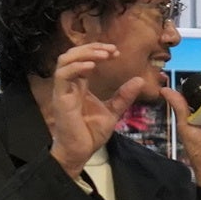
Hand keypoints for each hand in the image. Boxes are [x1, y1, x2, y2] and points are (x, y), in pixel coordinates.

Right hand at [41, 42, 126, 176]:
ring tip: (104, 55)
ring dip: (84, 53)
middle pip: (73, 54)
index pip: (84, 59)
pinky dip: (76, 67)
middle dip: (93, 48)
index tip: (117, 52)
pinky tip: (92, 67)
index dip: (99, 51)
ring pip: (65, 60)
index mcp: (80, 85)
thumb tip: (139, 80)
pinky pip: (62, 76)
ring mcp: (63, 90)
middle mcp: (70, 84)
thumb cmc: (91, 133)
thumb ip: (124, 96)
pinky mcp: (60, 98)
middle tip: (112, 50)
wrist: (81, 151)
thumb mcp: (113, 111)